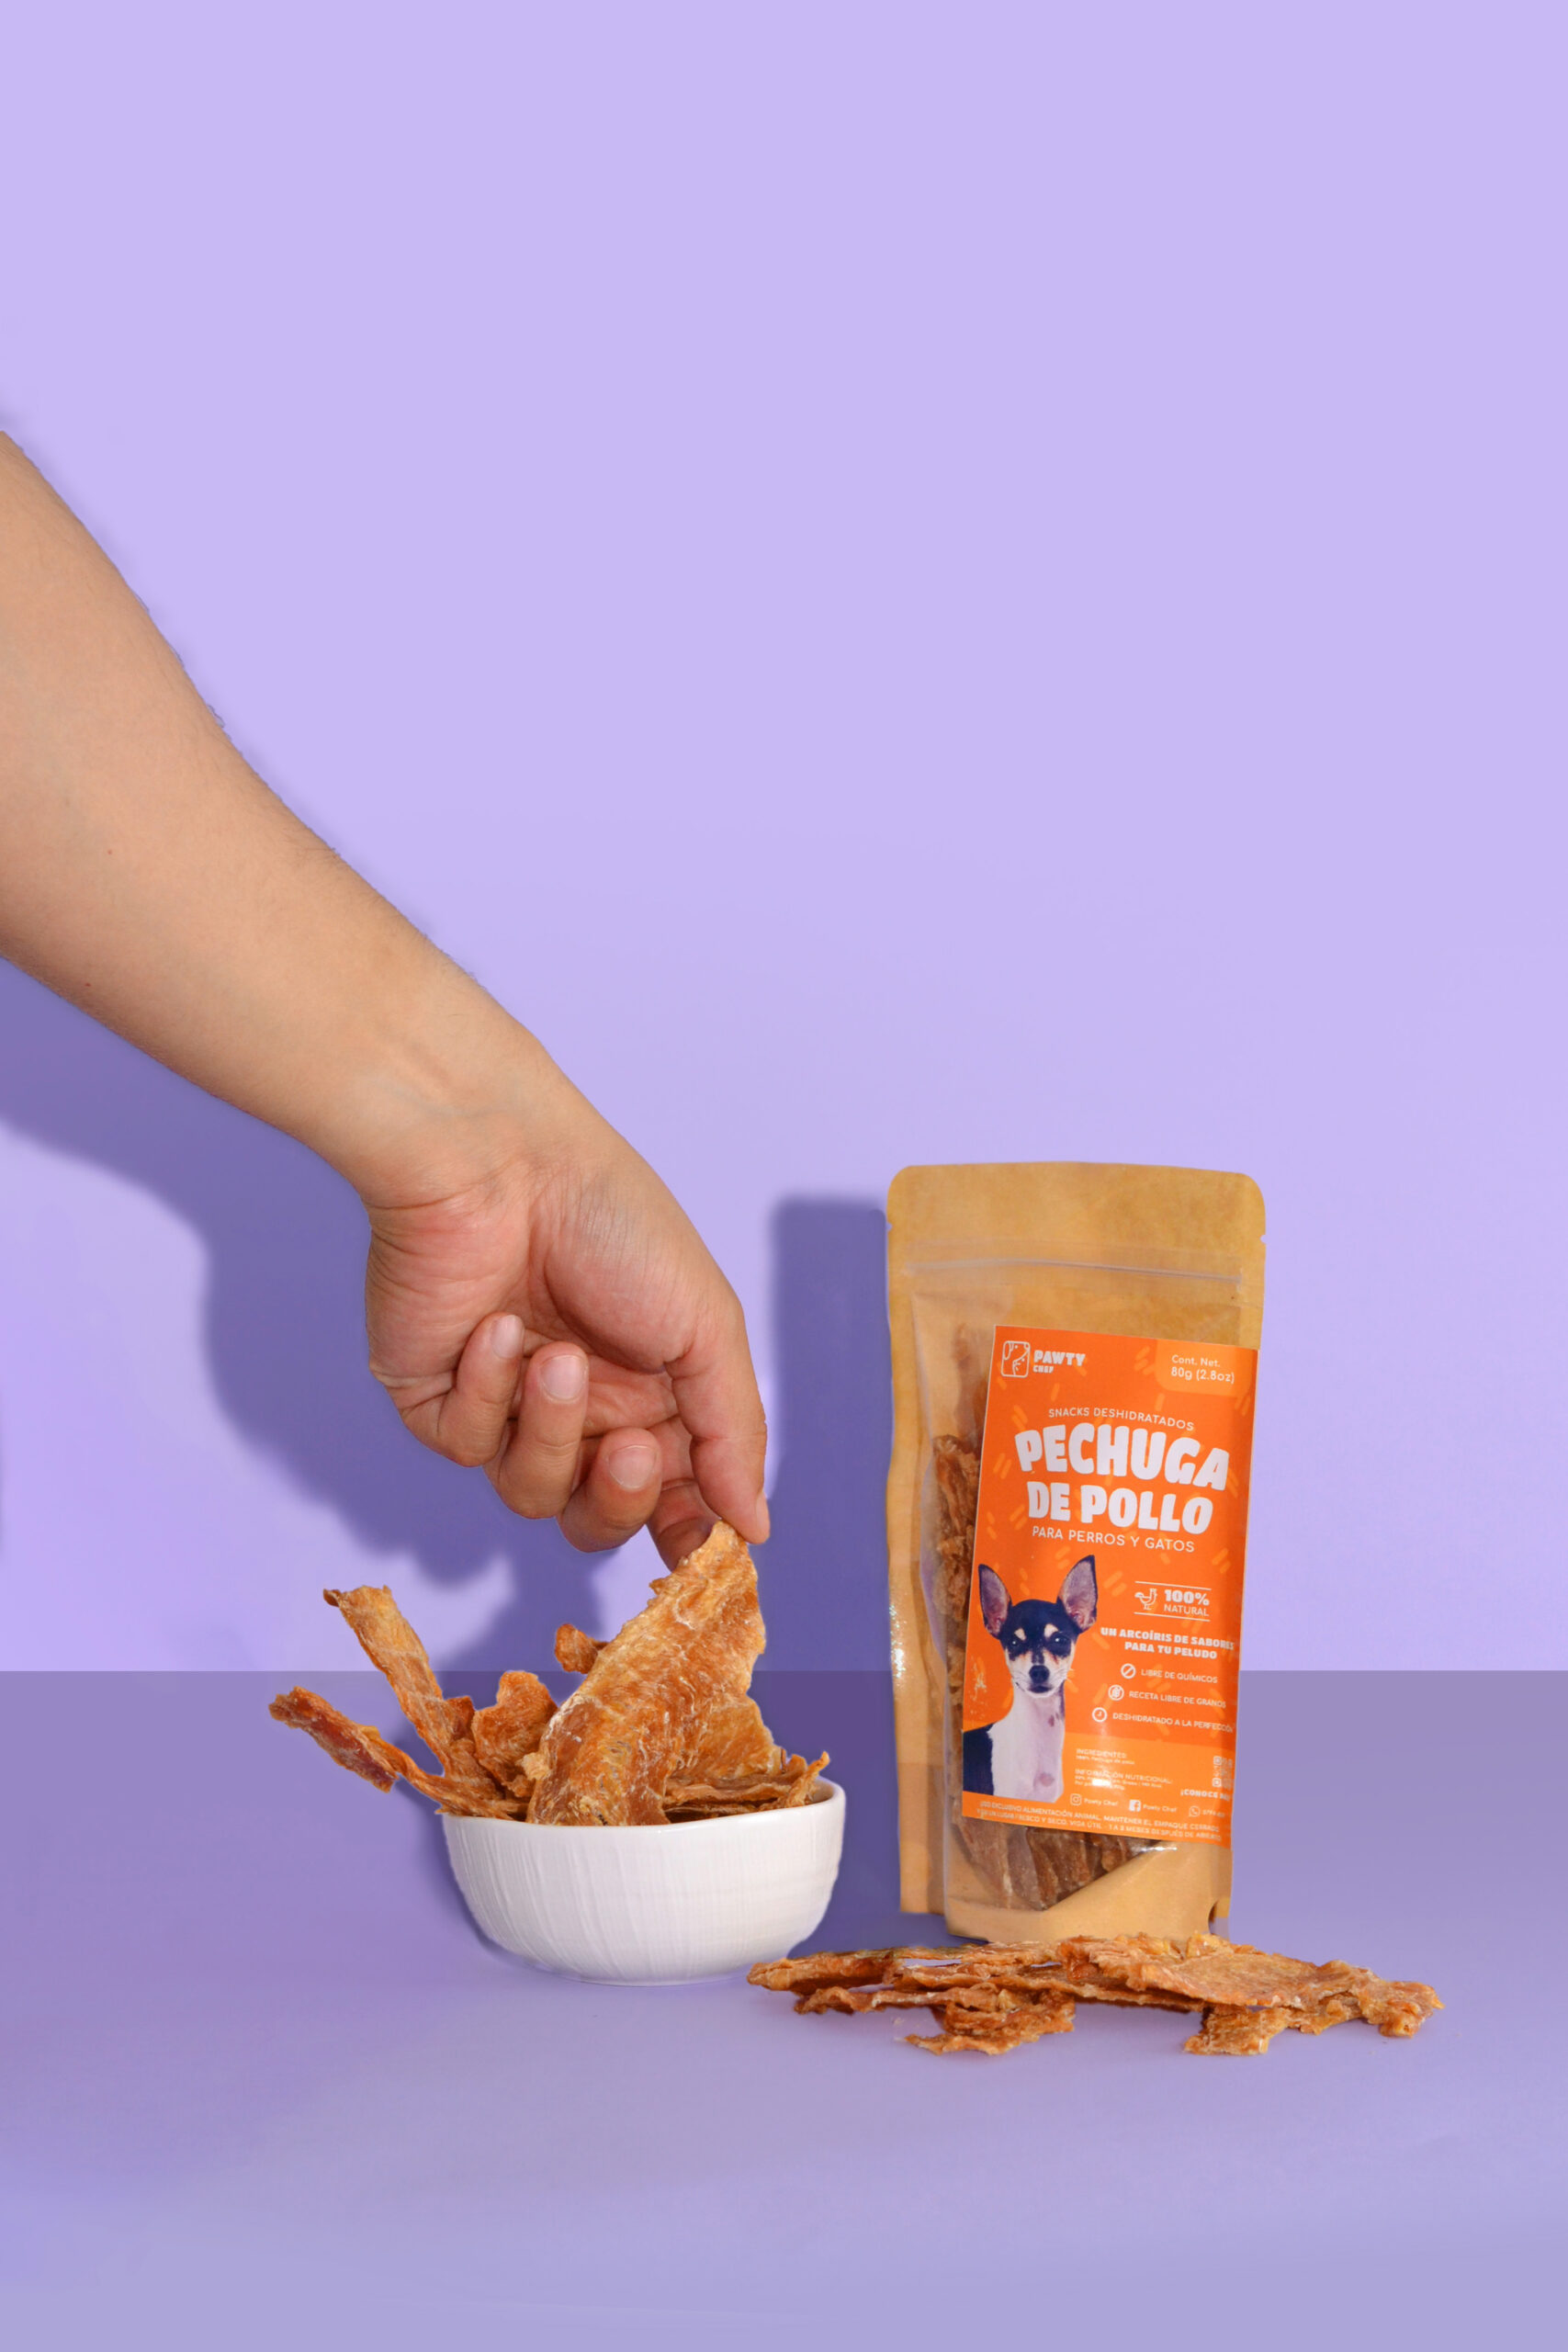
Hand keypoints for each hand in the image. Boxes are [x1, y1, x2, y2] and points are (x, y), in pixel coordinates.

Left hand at [361, 1083, 768, 1566]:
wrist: (497, 1160)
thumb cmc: (610, 1219)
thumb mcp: (706, 1322)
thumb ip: (735, 1432)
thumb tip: (758, 1528)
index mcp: (653, 1390)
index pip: (674, 1497)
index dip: (687, 1536)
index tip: (703, 1556)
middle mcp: (581, 1407)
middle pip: (599, 1518)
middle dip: (617, 1497)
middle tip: (627, 1447)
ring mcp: (504, 1407)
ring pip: (529, 1493)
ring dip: (548, 1429)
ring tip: (555, 1356)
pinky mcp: (435, 1397)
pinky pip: (466, 1445)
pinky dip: (488, 1390)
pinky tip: (495, 1325)